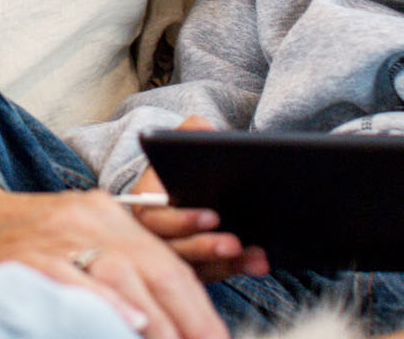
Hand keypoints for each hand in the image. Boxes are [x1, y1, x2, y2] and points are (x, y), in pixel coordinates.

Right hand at [0, 167, 227, 338]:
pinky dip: (103, 305)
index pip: (168, 262)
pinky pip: (72, 282)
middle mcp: (89, 219)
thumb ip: (117, 269)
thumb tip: (158, 317)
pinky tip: (127, 324)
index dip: (200, 306)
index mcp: (107, 214)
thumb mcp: (73, 241)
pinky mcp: (25, 257)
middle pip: (156, 268)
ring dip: (159, 322)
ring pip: (123, 276)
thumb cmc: (14, 244)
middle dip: (191, 319)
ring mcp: (57, 237)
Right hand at [130, 118, 267, 281]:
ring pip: (194, 266)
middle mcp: (152, 232)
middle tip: (234, 242)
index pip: (154, 216)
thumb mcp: (183, 144)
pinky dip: (235, 269)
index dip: (183, 220)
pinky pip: (211, 275)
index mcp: (145, 200)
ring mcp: (172, 253)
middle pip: (173, 247)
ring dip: (225, 262)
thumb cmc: (185, 165)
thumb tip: (203, 127)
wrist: (195, 183)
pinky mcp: (191, 267)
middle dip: (205, 246)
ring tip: (254, 256)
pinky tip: (258, 263)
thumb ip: (190, 132)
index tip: (213, 216)